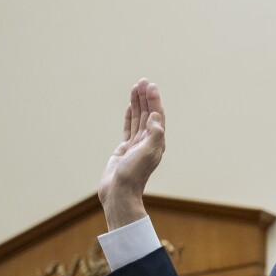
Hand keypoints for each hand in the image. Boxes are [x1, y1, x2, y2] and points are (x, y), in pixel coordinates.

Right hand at [98, 78, 165, 230]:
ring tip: (135, 87)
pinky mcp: (125, 149)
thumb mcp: (147, 154)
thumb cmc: (133, 176)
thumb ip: (154, 134)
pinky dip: (129, 116)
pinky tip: (129, 107)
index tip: (150, 86)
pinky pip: (128, 128)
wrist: (119, 193)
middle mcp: (148, 142)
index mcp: (156, 143)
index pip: (157, 116)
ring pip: (138, 119)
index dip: (154, 101)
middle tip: (142, 81)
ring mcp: (136, 145)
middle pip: (148, 114)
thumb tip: (157, 116)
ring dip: (137, 103)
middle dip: (146, 98)